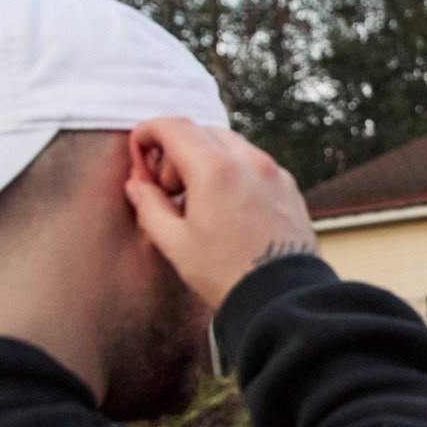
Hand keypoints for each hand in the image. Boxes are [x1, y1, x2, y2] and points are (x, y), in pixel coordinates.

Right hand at [123, 117, 318, 309]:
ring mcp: (274, 173)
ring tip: (197, 202)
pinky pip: (254, 164)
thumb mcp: (175, 243)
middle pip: (201, 132)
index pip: (174, 126)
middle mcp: (250, 161)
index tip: (139, 150)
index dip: (148, 132)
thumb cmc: (228, 274)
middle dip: (176, 152)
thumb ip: (149, 207)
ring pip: (230, 145)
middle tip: (166, 189)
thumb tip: (137, 186)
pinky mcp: (289, 188)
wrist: (283, 299)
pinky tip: (226, 207)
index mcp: (216, 170)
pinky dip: (233, 171)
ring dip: (205, 159)